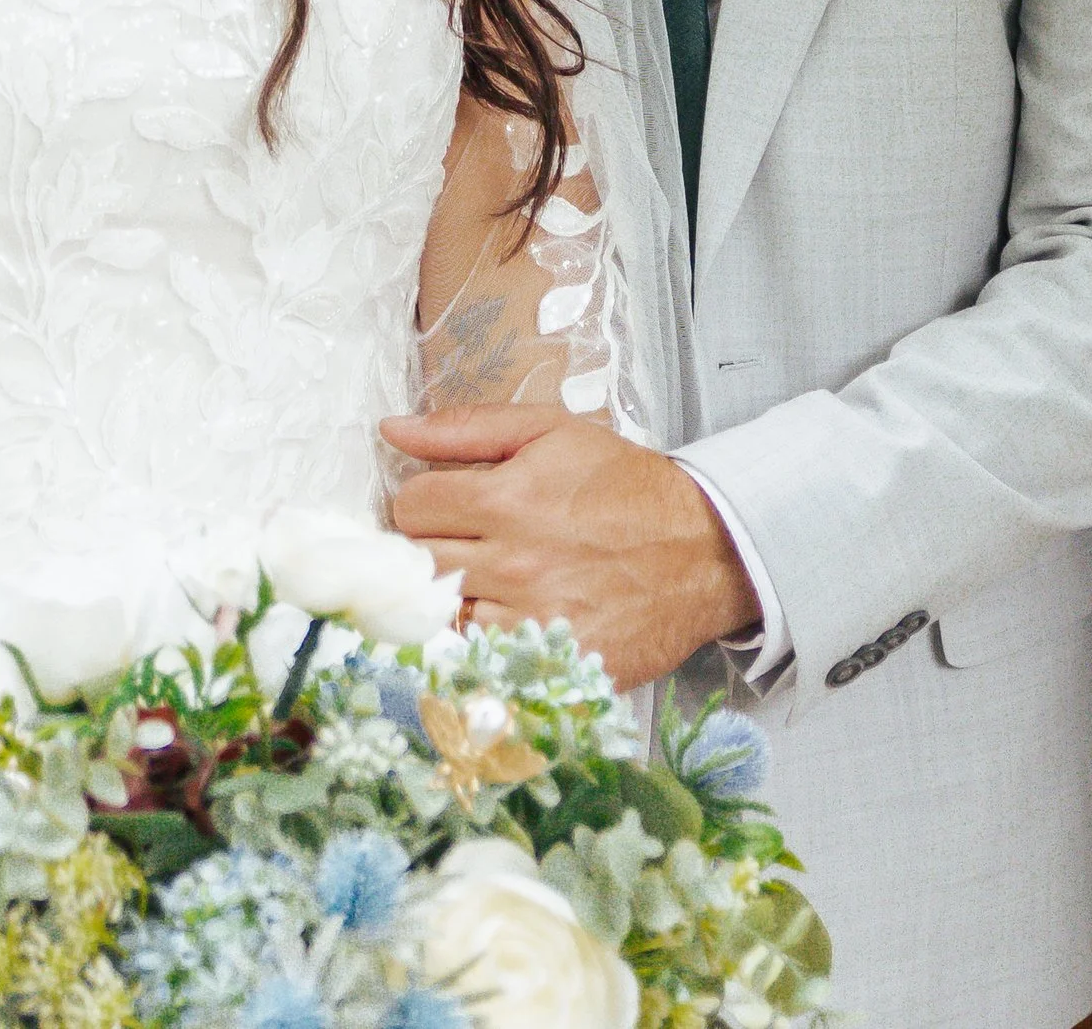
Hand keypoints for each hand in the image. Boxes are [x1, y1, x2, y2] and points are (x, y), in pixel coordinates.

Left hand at [382, 405, 758, 689]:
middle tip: (462, 540)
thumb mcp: (549, 430)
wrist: (701, 550)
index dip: (423, 499)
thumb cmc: (621, 484)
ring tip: (486, 577)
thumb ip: (465, 427)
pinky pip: (482, 658)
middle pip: (418, 563)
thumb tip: (391, 429)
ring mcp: (532, 622)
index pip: (410, 506)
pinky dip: (483, 639)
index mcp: (506, 500)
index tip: (446, 503)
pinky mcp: (552, 665)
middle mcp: (513, 565)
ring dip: (455, 595)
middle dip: (431, 546)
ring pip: (444, 614)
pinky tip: (504, 616)